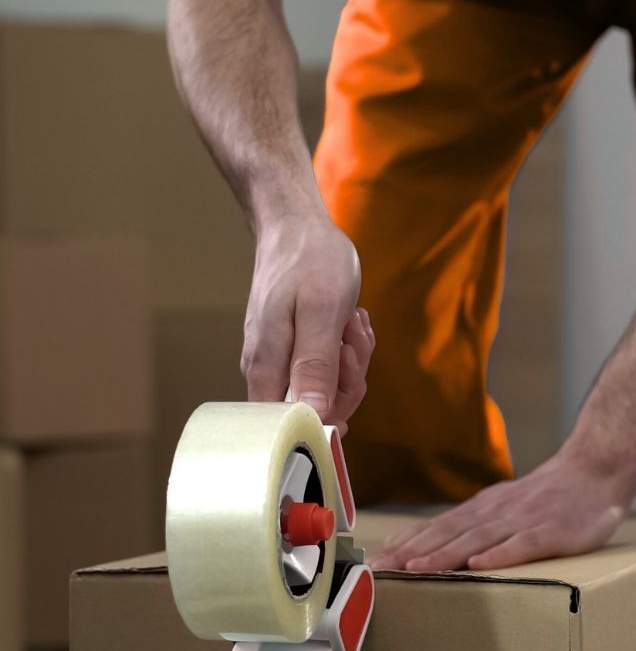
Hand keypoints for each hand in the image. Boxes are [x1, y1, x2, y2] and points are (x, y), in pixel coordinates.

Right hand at [241, 213, 375, 426]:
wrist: (296, 226)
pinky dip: (347, 347)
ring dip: (352, 357)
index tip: (344, 366)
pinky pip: (330, 367)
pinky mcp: (296, 351)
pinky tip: (348, 320)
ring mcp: (281, 362)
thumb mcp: (322, 310)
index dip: (332, 410)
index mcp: (267, 369)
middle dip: (349, 377)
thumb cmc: (309, 259)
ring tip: (349, 320)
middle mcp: (268, 373)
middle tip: (350, 336)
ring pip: (330, 388)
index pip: (296, 425)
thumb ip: (316, 365)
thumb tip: (314, 415)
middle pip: (319, 410)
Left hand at [368, 447, 631, 571]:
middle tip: (380, 570)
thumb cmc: (547, 497)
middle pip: (446, 533)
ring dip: (443, 554)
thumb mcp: (505, 505)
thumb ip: (475, 524)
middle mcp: (494, 512)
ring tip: (415, 569)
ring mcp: (522, 520)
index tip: (374, 561)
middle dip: (410, 552)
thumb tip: (435, 546)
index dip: (404, 544)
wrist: (593, 471)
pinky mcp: (550, 531)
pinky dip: (499, 555)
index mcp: (482, 509)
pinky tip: (479, 566)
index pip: (435, 527)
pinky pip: (522, 544)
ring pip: (476, 539)